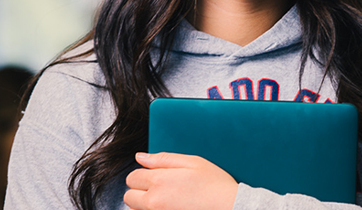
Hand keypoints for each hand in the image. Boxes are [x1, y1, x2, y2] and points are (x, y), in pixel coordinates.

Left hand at [123, 152, 237, 209]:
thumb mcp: (193, 162)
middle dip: (140, 192)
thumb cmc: (216, 186)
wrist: (232, 208)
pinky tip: (169, 209)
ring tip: (166, 203)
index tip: (155, 177)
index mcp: (159, 181)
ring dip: (144, 206)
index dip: (143, 175)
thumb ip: (163, 159)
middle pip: (129, 196)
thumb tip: (140, 157)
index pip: (132, 177)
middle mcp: (154, 201)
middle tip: (160, 191)